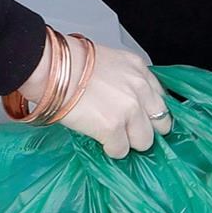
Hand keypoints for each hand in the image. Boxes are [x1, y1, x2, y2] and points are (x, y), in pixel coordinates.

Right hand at [19, 32, 170, 157]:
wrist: (50, 66)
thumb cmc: (69, 63)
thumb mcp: (108, 62)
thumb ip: (123, 80)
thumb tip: (121, 101)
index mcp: (139, 69)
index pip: (161, 99)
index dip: (150, 113)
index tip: (141, 120)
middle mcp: (140, 88)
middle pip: (161, 123)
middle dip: (145, 129)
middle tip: (129, 132)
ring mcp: (129, 109)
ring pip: (144, 141)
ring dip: (129, 142)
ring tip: (112, 137)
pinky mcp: (113, 127)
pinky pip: (121, 150)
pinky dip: (112, 149)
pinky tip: (100, 140)